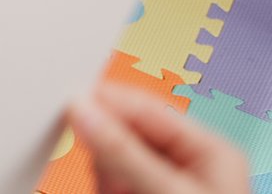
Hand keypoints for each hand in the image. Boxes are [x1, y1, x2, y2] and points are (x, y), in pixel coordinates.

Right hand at [72, 84, 249, 193]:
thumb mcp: (168, 189)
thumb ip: (124, 152)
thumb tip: (83, 110)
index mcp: (209, 149)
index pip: (149, 109)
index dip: (109, 100)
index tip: (72, 98)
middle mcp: (186, 163)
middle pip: (125, 133)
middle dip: (107, 148)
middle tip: (100, 163)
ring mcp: (162, 182)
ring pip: (111, 158)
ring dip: (104, 173)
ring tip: (117, 190)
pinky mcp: (138, 192)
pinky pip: (108, 178)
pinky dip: (104, 185)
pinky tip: (112, 192)